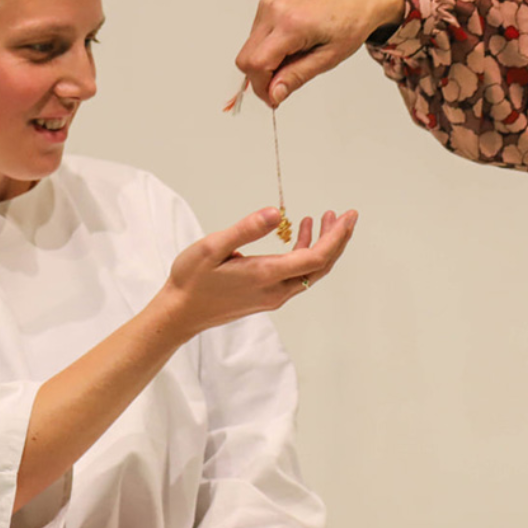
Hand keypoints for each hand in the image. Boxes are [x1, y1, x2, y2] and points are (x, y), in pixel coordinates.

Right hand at [162, 207, 356, 341]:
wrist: (180, 314)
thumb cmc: (192, 279)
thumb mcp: (213, 247)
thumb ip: (246, 230)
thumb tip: (277, 212)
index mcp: (266, 275)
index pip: (316, 257)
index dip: (336, 237)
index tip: (348, 216)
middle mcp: (276, 290)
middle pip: (321, 266)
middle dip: (337, 240)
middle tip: (347, 215)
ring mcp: (273, 296)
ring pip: (310, 271)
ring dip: (322, 245)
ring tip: (325, 217)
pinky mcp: (267, 296)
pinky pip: (296, 274)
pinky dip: (304, 253)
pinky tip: (299, 233)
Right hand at [235, 0, 404, 106]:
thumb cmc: (352, 22)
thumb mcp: (328, 58)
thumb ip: (297, 76)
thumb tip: (274, 94)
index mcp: (290, 24)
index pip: (256, 64)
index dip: (262, 88)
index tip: (275, 99)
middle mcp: (274, 10)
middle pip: (246, 57)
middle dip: (261, 78)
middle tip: (285, 84)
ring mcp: (269, 4)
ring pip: (250, 48)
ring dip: (267, 62)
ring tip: (297, 58)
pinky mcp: (268, 3)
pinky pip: (256, 35)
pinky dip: (269, 48)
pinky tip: (292, 46)